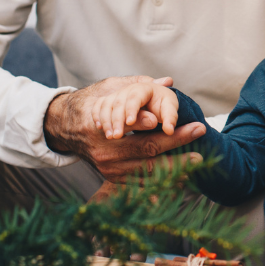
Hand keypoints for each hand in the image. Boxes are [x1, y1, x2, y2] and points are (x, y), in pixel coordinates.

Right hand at [44, 75, 205, 181]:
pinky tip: (182, 178)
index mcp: (101, 123)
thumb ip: (138, 84)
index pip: (132, 124)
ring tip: (197, 158)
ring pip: (146, 170)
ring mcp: (108, 166)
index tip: (174, 119)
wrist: (66, 129)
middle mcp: (104, 149)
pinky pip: (141, 183)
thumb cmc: (93, 103)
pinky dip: (161, 182)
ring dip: (174, 166)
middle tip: (198, 131)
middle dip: (175, 141)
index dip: (154, 123)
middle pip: (145, 148)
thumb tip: (167, 81)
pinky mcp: (112, 178)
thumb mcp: (110, 88)